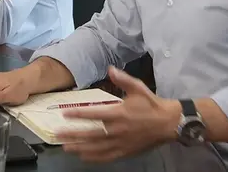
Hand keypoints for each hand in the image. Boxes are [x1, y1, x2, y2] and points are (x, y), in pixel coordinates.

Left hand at [56, 66, 180, 162]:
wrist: (169, 123)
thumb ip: (123, 79)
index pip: (94, 114)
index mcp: (119, 113)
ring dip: (80, 148)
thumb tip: (110, 69)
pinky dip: (94, 158)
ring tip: (65, 147)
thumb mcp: (138, 88)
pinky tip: (83, 157)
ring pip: (96, 148)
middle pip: (91, 134)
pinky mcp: (125, 152)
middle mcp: (118, 130)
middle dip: (73, 134)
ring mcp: (121, 143)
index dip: (78, 114)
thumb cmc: (151, 104)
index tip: (64, 114)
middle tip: (58, 134)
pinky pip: (107, 157)